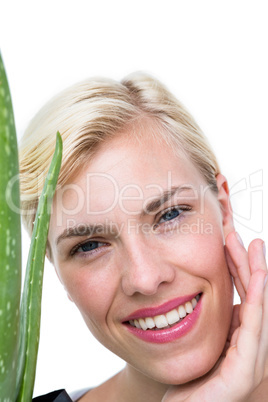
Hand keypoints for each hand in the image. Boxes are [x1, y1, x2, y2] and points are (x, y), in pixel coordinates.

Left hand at [162, 232, 266, 401]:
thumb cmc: (190, 385)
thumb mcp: (203, 346)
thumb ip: (213, 325)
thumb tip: (209, 298)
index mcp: (239, 338)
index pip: (243, 294)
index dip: (238, 267)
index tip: (229, 242)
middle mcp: (250, 344)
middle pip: (253, 294)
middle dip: (247, 262)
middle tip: (240, 235)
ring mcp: (251, 357)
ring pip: (258, 303)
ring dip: (256, 272)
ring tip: (253, 245)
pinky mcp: (245, 368)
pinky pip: (254, 324)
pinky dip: (258, 296)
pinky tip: (259, 274)